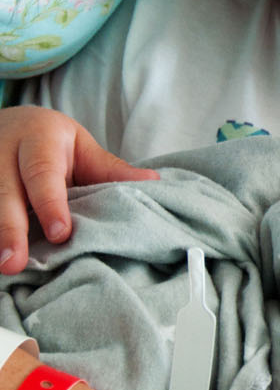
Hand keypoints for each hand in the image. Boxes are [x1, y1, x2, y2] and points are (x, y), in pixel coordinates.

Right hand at [0, 106, 158, 272]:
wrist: (9, 122)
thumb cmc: (51, 142)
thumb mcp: (81, 147)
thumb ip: (110, 170)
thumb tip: (155, 184)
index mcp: (38, 139)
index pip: (42, 172)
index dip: (50, 204)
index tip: (60, 234)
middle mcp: (3, 152)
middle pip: (4, 192)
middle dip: (9, 228)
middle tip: (14, 263)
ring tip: (0, 267)